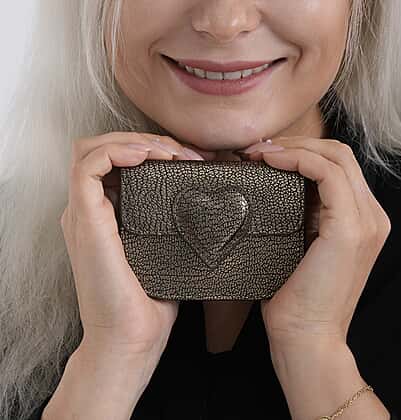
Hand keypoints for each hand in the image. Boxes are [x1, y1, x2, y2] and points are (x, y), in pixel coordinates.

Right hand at [60, 132, 203, 361]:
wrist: (131, 338)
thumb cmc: (151, 299)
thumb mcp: (165, 250)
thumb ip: (169, 223)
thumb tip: (199, 202)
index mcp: (106, 215)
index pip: (118, 161)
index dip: (154, 150)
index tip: (192, 160)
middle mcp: (90, 210)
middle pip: (106, 148)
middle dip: (148, 141)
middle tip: (185, 154)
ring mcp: (84, 213)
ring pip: (94, 149)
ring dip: (136, 141)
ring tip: (170, 153)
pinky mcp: (85, 219)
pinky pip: (89, 165)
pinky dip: (117, 150)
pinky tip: (147, 156)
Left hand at [239, 136, 390, 349]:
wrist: (305, 337)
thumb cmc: (293, 296)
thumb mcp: (297, 246)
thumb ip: (299, 215)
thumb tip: (271, 185)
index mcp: (358, 220)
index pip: (336, 165)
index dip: (300, 151)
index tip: (262, 154)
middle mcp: (370, 215)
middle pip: (338, 153)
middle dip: (295, 143)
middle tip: (257, 149)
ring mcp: (365, 220)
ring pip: (335, 156)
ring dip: (293, 147)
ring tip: (258, 153)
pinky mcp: (350, 228)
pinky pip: (327, 173)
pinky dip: (298, 160)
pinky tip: (271, 162)